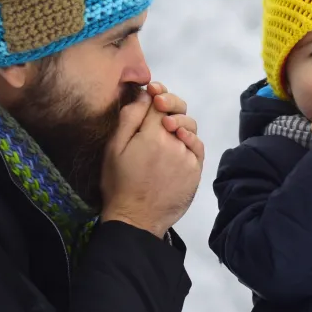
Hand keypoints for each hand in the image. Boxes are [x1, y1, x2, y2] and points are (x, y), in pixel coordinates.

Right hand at [101, 90, 203, 237]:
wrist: (136, 219)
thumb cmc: (119, 184)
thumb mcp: (114, 148)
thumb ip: (130, 118)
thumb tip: (144, 95)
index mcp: (152, 134)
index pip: (160, 103)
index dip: (156, 94)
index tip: (152, 92)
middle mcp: (175, 142)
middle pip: (179, 112)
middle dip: (169, 104)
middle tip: (159, 105)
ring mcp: (188, 157)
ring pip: (189, 128)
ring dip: (179, 122)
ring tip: (166, 127)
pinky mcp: (195, 171)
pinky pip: (197, 147)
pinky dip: (190, 139)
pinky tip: (180, 141)